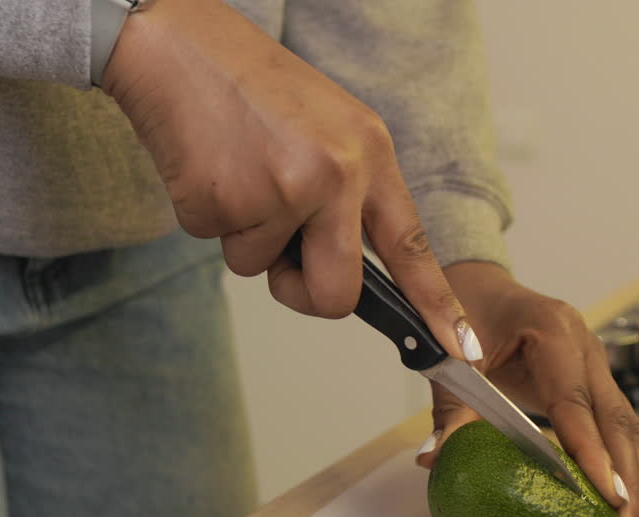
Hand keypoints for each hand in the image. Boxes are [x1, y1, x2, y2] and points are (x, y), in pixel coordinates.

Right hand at [100, 0, 474, 358]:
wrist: (177, 46)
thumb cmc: (248, 86)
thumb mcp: (327, 129)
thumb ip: (347, 195)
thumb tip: (347, 264)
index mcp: (370, 153)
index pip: (411, 245)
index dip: (437, 304)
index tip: (461, 347)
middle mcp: (339, 173)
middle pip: (337, 294)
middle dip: (303, 293)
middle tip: (280, 261)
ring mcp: (286, 189)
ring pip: (265, 271)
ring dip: (244, 238)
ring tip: (237, 173)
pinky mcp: (230, 201)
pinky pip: (220, 246)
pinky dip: (208, 218)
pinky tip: (208, 167)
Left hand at [415, 262, 638, 516]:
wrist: (481, 285)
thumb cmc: (465, 312)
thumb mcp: (450, 356)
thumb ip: (449, 407)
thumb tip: (435, 458)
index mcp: (553, 330)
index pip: (576, 402)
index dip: (593, 452)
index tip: (608, 497)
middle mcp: (586, 346)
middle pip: (618, 421)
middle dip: (629, 483)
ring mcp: (597, 363)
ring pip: (628, 428)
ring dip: (638, 483)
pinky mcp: (596, 382)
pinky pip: (620, 428)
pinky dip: (630, 468)